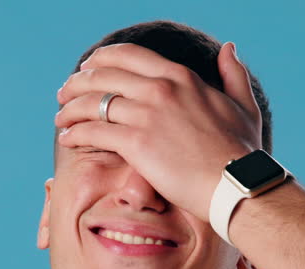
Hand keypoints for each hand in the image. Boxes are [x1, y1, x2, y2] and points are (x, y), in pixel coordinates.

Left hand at [54, 41, 261, 223]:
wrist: (236, 184)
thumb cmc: (242, 152)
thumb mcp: (243, 105)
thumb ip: (234, 75)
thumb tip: (229, 49)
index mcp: (181, 77)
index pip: (129, 56)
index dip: (102, 59)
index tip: (88, 68)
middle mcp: (161, 89)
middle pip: (104, 75)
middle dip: (78, 82)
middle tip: (64, 93)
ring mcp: (147, 114)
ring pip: (93, 102)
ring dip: (70, 109)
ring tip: (60, 118)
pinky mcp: (136, 143)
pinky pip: (93, 131)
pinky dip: (75, 133)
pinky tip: (66, 138)